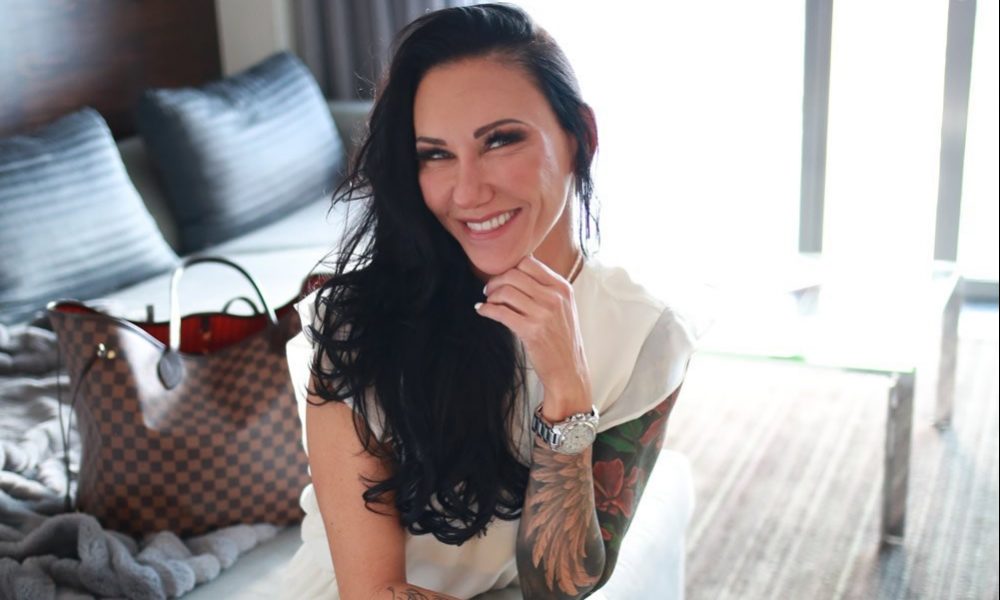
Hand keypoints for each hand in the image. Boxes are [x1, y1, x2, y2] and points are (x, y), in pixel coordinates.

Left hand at [475, 254, 590, 416]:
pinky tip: (482, 311)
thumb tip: (514, 273)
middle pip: (514, 274)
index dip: (510, 268)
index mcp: (562, 288)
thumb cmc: (562, 339)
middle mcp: (554, 297)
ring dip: (491, 296)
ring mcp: (543, 314)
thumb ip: (545, 289)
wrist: (568, 370)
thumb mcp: (562, 307)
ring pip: (506, 291)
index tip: (502, 278)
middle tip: (488, 290)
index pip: (528, 263)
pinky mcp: (531, 331)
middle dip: (496, 281)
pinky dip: (486, 310)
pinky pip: (501, 312)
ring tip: (488, 302)